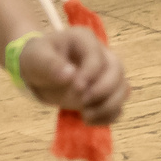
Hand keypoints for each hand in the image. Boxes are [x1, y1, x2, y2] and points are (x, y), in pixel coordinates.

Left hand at [12, 27, 129, 124]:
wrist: (39, 71)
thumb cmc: (38, 59)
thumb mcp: (37, 58)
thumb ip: (51, 65)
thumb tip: (70, 75)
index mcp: (84, 40)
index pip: (97, 56)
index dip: (90, 74)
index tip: (76, 89)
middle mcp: (101, 54)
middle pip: (117, 70)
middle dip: (103, 91)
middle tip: (83, 103)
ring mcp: (106, 73)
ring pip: (122, 87)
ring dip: (109, 105)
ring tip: (86, 116)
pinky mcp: (105, 91)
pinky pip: (118, 104)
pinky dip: (109, 115)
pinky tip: (90, 120)